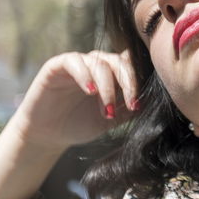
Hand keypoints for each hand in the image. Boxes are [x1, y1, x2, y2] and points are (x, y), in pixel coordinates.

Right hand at [5, 50, 139, 152]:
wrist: (48, 136)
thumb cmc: (80, 125)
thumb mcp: (111, 119)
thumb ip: (129, 109)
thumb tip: (151, 102)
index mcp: (112, 74)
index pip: (131, 67)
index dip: (138, 83)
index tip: (138, 105)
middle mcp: (96, 64)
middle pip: (120, 62)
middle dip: (128, 83)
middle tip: (131, 104)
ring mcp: (78, 63)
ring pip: (100, 63)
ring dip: (107, 87)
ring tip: (107, 110)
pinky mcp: (57, 65)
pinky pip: (74, 61)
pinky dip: (85, 75)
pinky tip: (90, 91)